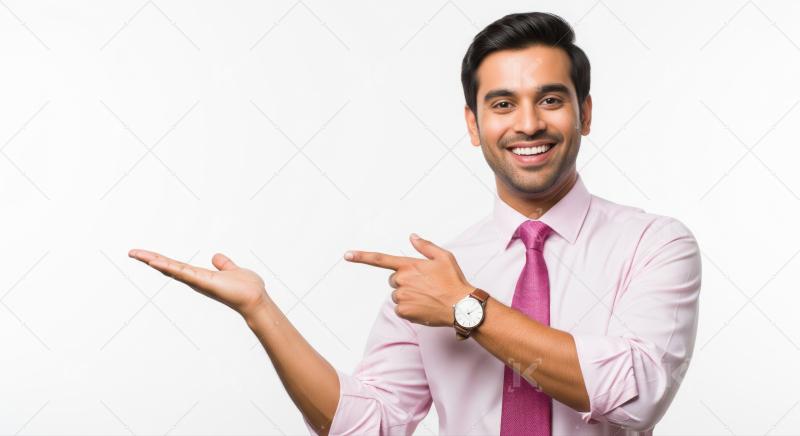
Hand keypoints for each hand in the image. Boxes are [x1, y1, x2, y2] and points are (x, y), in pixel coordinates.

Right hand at [128, 249, 267, 319]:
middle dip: (150, 259)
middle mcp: (196, 280)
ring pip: (172, 269)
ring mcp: (198, 281)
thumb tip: (216, 257)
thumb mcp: (233, 270)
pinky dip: (170, 267)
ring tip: (137, 254)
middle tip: (132, 252)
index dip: (161, 260)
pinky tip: (157, 262)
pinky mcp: (204, 282)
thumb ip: (224, 264)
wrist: (255, 299)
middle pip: (169, 267)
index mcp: (200, 276)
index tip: (146, 254)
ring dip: (155, 261)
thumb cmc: (247, 288)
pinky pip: (184, 273)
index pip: (176, 266)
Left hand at [344, 233, 474, 326]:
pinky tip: (424, 306)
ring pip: (397, 295)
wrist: (460, 306)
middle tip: (424, 285)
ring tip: (427, 296)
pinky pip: (401, 309)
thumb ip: (425, 246)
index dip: (362, 256)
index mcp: (409, 265)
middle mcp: (402, 280)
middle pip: (393, 280)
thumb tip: (412, 236)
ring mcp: (401, 297)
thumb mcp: (443, 257)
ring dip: (408, 295)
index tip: (347, 255)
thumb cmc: (453, 281)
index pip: (380, 259)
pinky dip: (410, 308)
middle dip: (405, 281)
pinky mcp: (404, 311)